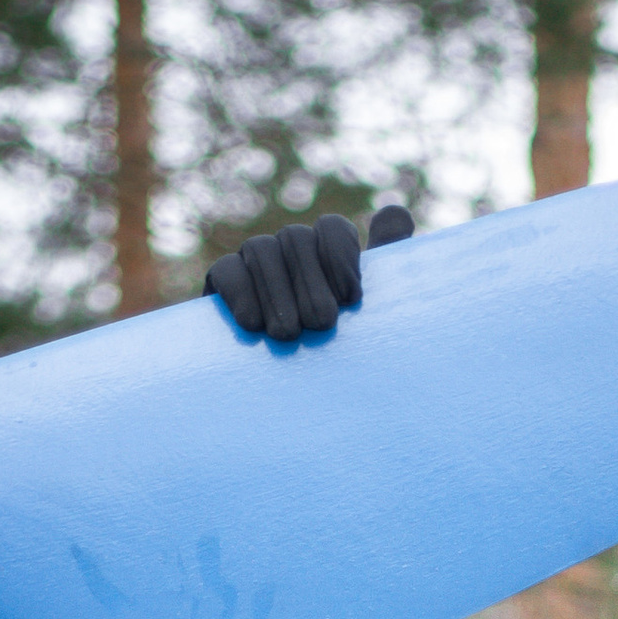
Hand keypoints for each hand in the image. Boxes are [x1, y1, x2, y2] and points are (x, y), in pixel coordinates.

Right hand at [206, 204, 411, 341]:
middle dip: (310, 282)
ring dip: (277, 292)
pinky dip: (240, 293)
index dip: (341, 257)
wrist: (286, 406)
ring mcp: (253, 266)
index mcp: (324, 256)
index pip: (331, 229)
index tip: (352, 300)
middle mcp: (288, 252)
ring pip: (260, 249)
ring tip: (288, 335)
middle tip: (322, 324)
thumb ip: (388, 264)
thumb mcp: (368, 316)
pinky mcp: (221, 285)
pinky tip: (253, 325)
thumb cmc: (336, 358)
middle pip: (296, 238)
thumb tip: (395, 212)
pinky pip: (226, 270)